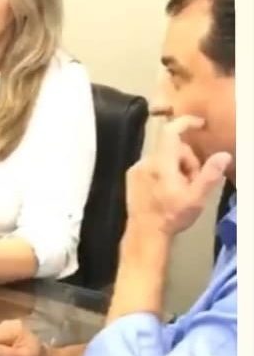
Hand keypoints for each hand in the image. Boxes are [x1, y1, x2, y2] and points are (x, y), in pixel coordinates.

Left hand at [126, 115, 231, 235]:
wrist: (145, 232)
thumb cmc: (172, 216)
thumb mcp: (196, 198)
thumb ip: (210, 174)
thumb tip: (223, 155)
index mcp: (161, 163)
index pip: (171, 131)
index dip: (186, 122)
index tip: (200, 123)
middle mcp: (146, 161)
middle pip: (173, 148)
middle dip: (188, 160)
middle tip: (193, 182)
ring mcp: (137, 169)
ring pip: (164, 157)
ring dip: (176, 168)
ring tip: (180, 190)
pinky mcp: (132, 176)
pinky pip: (153, 165)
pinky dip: (163, 172)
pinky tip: (166, 191)